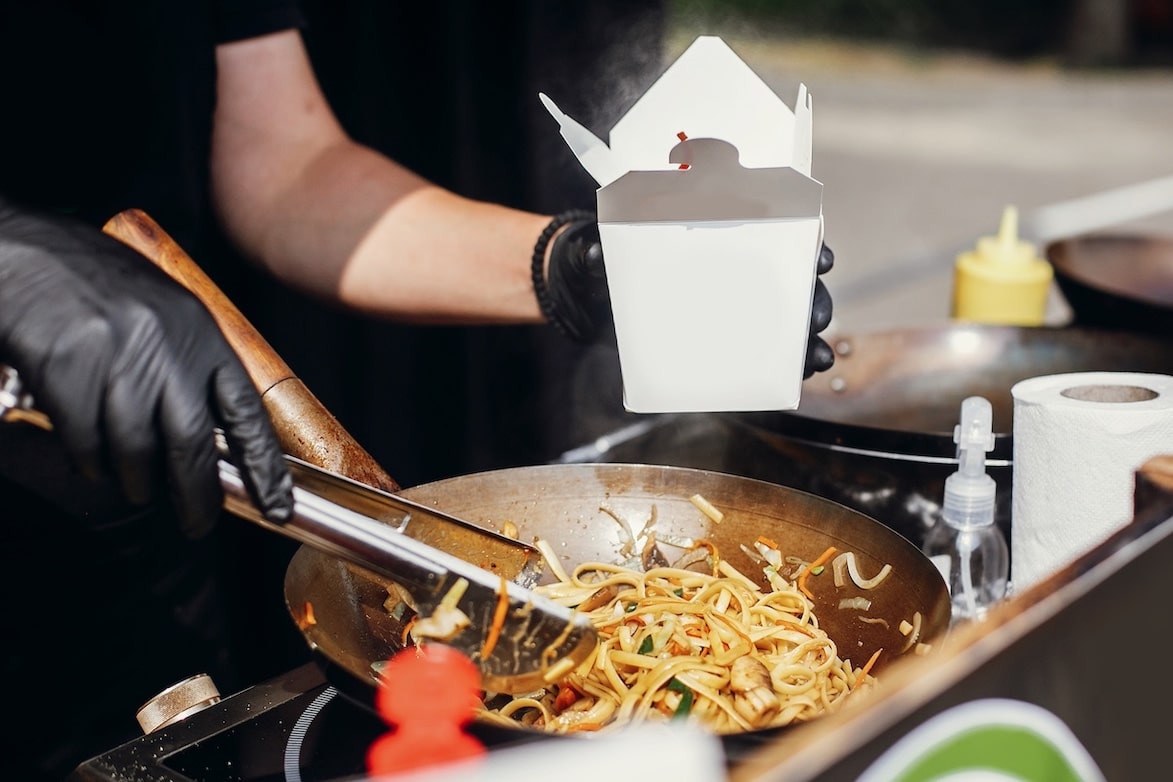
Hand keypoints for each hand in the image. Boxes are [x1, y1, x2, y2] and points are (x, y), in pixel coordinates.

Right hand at [0, 201, 292, 535]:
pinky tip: (93, 459)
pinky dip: (91, 463)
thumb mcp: (166, 314)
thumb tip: (214, 444)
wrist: (26, 253)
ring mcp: (112, 357)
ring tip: (138, 488)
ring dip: (137, 483)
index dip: (264, 465)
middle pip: (191, 443)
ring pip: (135, 451)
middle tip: (198, 524)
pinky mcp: (64, 370)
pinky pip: (85, 442)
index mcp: (199, 332)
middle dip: (197, 495)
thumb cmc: (100, 288)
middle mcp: (164, 345)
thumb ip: (191, 369)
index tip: (278, 506)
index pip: (246, 411)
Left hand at [543, 213, 835, 377]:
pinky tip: (801, 375)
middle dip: (815, 300)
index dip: (809, 246)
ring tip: (815, 356)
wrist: (601, 291)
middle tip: (813, 317)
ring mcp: (742, 306)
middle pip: (797, 282)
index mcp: (732, 235)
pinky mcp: (732, 340)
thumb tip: (594, 253)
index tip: (818, 258)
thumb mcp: (619, 247)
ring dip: (811, 339)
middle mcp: (745, 268)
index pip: (786, 234)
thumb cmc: (621, 258)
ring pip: (792, 319)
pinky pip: (771, 352)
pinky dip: (791, 364)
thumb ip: (611, 247)